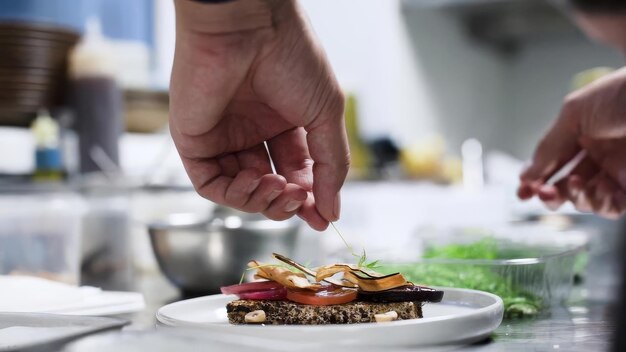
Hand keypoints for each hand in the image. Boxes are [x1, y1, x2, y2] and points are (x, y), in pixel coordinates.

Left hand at [170, 0, 348, 229]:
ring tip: (280, 187)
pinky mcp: (194, 140)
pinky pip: (211, 183)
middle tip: (303, 201)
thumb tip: (333, 211)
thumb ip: (331, 164)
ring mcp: (222, 136)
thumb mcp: (326, 113)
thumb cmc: (290, 55)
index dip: (311, 196)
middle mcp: (252, 130)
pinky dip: (235, 194)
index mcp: (284, 121)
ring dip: (264, 200)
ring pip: (241, 191)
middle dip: (288, 201)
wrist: (248, 24)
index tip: (324, 216)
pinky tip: (256, 180)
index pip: (297, 171)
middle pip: (270, 185)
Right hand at [518, 67, 625, 218]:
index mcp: (582, 136)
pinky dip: (602, 203)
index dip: (535, 180)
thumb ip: (549, 146)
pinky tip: (600, 188)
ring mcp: (618, 171)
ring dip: (575, 198)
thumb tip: (526, 176)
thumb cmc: (619, 95)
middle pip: (566, 188)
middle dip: (551, 195)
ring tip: (575, 184)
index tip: (522, 191)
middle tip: (541, 192)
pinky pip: (613, 207)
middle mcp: (599, 156)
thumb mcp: (574, 115)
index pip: (553, 165)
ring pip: (587, 200)